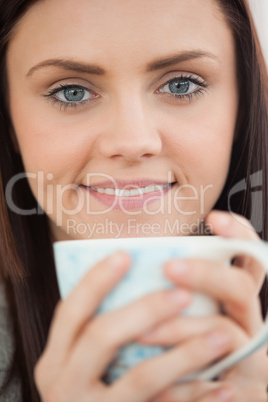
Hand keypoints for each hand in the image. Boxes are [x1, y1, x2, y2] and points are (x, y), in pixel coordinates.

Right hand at [34, 250, 233, 401]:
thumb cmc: (86, 393)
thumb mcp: (74, 367)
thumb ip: (89, 335)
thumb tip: (129, 285)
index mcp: (55, 362)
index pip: (71, 312)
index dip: (96, 280)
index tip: (125, 255)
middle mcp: (64, 387)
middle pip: (102, 336)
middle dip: (145, 309)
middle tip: (183, 293)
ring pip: (141, 377)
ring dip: (185, 355)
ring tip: (219, 337)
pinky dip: (195, 397)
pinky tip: (222, 387)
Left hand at [138, 211, 267, 400]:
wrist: (197, 400)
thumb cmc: (180, 351)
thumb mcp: (177, 314)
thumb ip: (164, 289)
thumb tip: (126, 257)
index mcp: (233, 298)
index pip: (248, 257)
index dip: (238, 234)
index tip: (213, 219)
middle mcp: (246, 320)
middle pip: (241, 286)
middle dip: (206, 274)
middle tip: (170, 267)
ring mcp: (249, 354)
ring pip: (224, 330)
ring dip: (182, 328)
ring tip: (144, 333)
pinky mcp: (243, 390)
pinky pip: (214, 381)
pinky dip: (184, 380)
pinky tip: (157, 387)